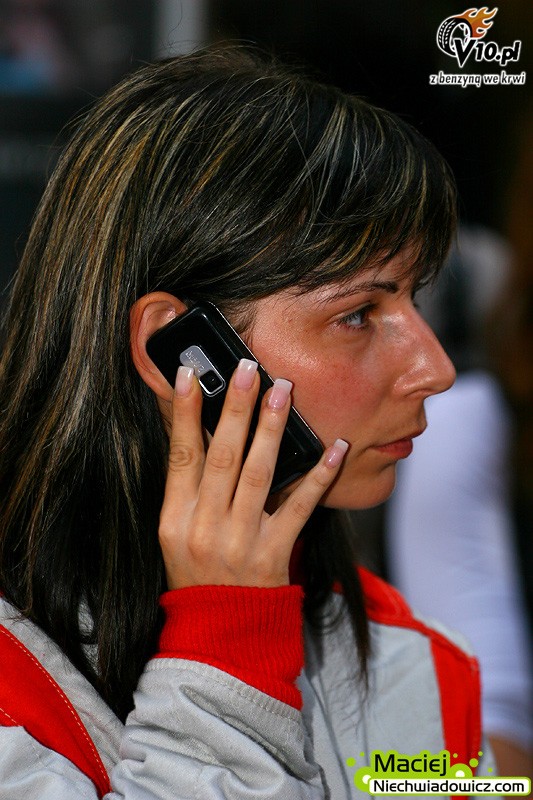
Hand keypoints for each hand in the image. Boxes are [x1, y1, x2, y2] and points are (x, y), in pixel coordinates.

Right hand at [158, 358, 347, 589]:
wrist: (222, 635)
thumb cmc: (198, 576)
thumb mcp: (177, 534)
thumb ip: (189, 488)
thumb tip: (202, 430)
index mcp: (176, 519)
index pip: (180, 455)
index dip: (185, 413)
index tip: (189, 375)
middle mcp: (205, 527)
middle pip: (222, 456)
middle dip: (236, 408)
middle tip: (248, 368)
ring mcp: (241, 541)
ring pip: (259, 473)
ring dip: (272, 428)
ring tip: (283, 391)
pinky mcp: (275, 554)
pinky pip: (300, 507)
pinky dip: (318, 475)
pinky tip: (333, 446)